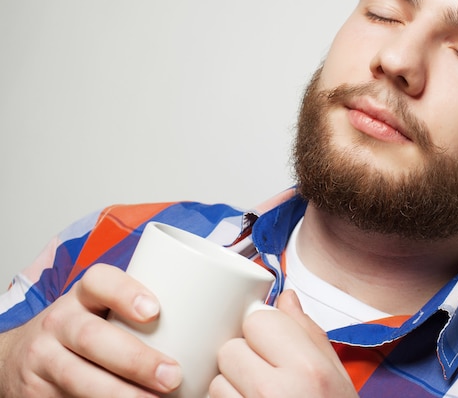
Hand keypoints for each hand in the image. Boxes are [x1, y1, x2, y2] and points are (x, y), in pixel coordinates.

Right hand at [0, 263, 181, 397]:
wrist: (27, 355)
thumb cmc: (90, 327)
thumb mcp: (106, 310)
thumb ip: (147, 311)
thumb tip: (221, 320)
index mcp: (84, 294)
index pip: (99, 280)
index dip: (125, 292)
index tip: (155, 311)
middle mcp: (60, 321)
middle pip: (92, 336)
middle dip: (135, 360)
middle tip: (172, 375)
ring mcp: (44, 357)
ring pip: (78, 377)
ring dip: (120, 393)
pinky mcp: (37, 391)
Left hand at [209, 290, 357, 397]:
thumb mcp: (337, 379)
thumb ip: (309, 334)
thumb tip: (286, 298)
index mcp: (307, 371)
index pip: (259, 321)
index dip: (264, 332)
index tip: (273, 345)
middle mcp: (276, 393)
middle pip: (231, 349)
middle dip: (244, 359)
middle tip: (266, 379)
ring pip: (216, 381)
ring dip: (231, 388)